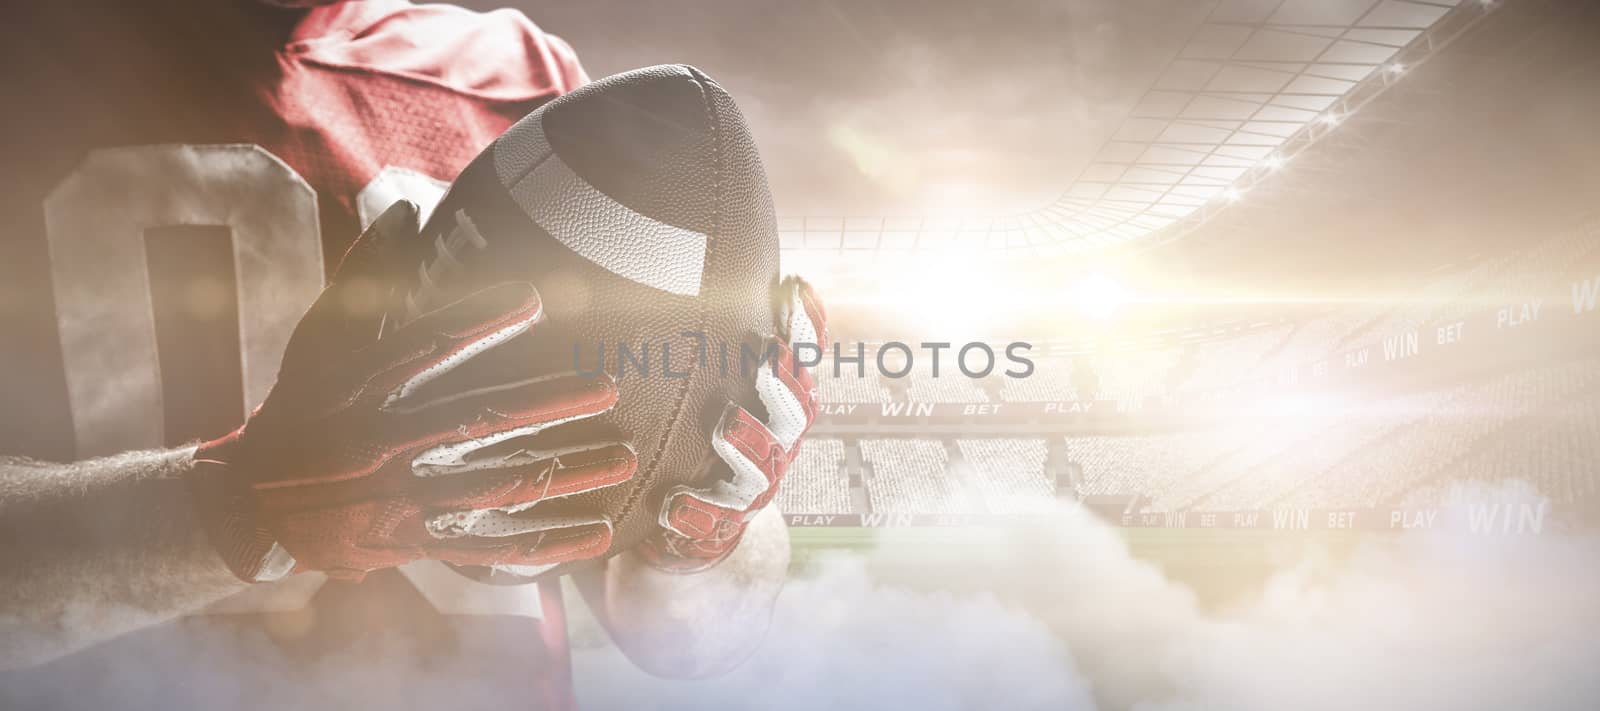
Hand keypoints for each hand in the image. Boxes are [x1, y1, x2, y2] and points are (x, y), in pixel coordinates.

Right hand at [190, 201, 635, 581]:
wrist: (254, 502)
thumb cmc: (304, 403)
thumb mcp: (321, 337)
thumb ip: (366, 275)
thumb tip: (407, 206)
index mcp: (360, 387)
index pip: (424, 348)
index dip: (477, 320)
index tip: (534, 298)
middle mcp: (380, 443)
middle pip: (472, 421)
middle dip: (544, 404)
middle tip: (607, 387)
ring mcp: (399, 499)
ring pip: (494, 487)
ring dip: (564, 473)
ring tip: (623, 456)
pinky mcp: (413, 542)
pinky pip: (489, 548)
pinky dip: (548, 543)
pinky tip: (598, 532)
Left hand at [639, 277, 826, 572]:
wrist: (690, 520)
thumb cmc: (698, 431)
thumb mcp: (704, 378)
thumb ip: (706, 331)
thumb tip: (670, 242)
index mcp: (782, 400)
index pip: (805, 355)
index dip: (805, 323)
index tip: (792, 284)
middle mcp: (778, 441)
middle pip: (798, 412)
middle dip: (785, 383)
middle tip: (767, 355)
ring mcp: (754, 486)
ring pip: (764, 467)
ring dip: (749, 444)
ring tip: (726, 422)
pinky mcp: (720, 526)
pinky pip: (714, 523)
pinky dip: (697, 513)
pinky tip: (674, 503)